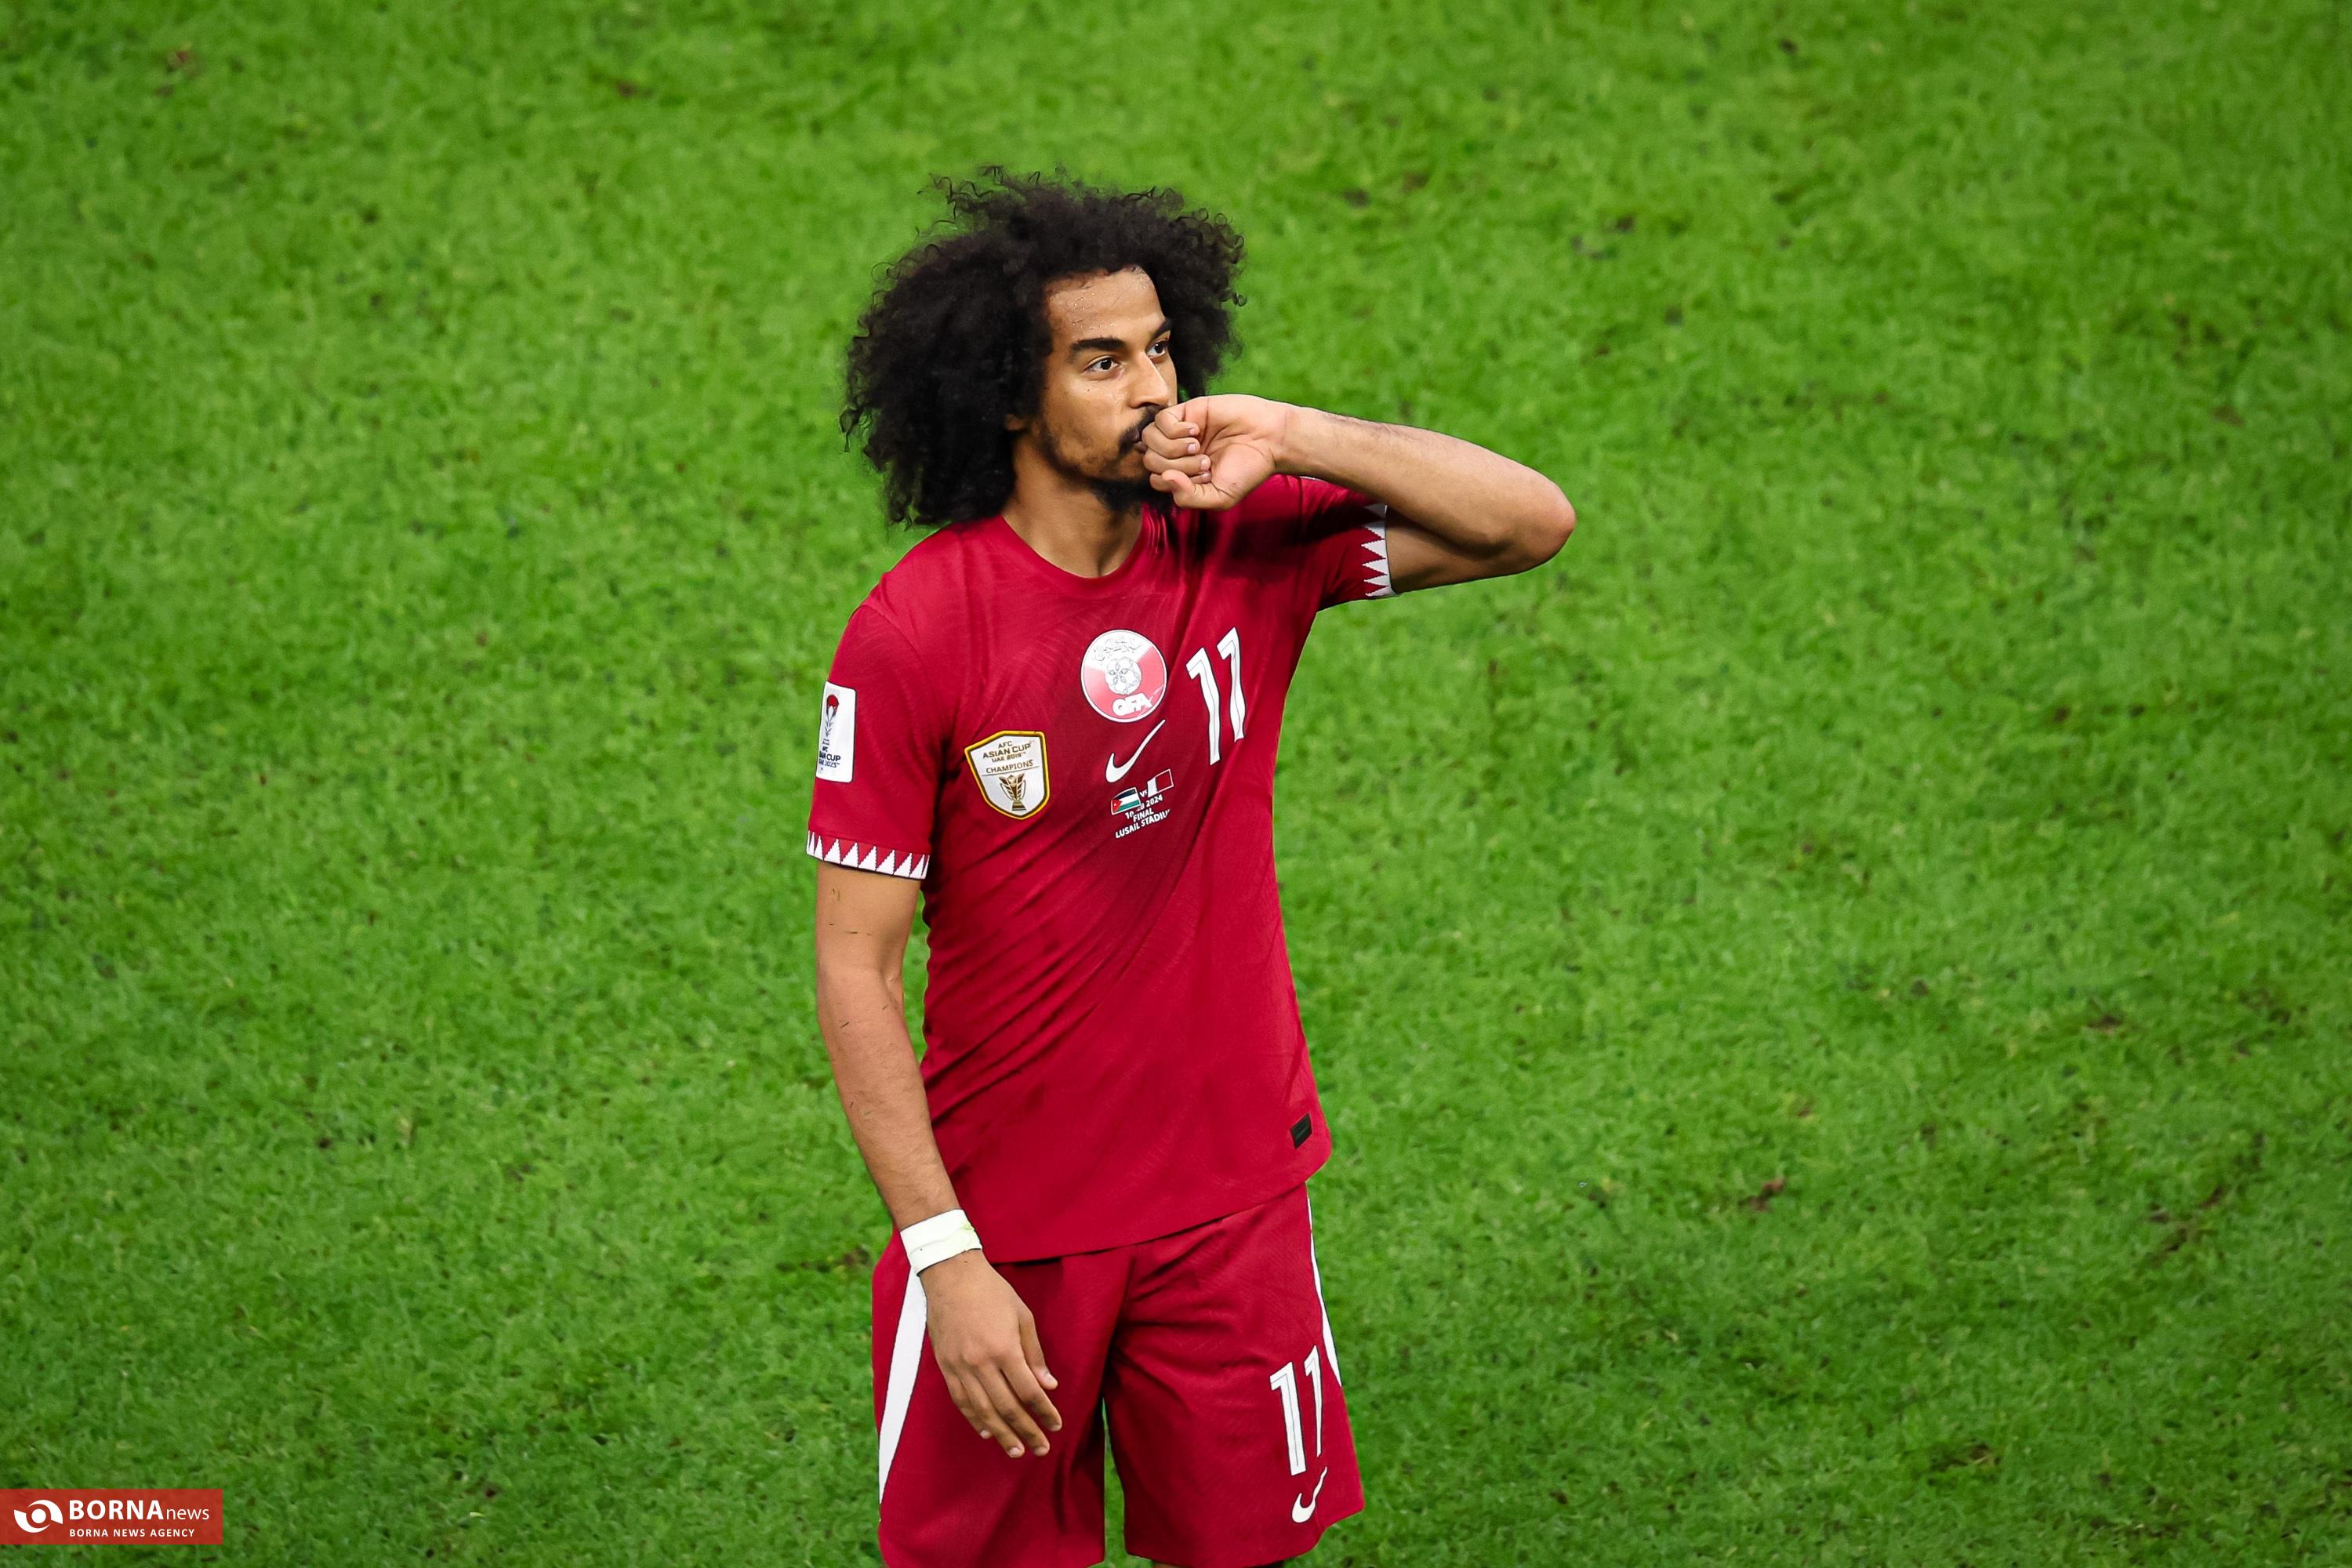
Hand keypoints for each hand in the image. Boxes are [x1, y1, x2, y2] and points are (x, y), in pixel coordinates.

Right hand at [918, 1251, 1062, 1458]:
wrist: (951, 1276)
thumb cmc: (992, 1292)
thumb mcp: (1023, 1316)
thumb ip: (1035, 1354)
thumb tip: (1048, 1385)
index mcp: (1004, 1348)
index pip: (1028, 1391)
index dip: (1043, 1411)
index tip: (1056, 1425)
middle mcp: (980, 1362)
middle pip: (1007, 1407)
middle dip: (1026, 1431)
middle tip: (1041, 1449)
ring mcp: (960, 1366)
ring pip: (982, 1410)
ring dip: (1002, 1434)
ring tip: (1016, 1451)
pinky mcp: (945, 1366)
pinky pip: (961, 1400)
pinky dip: (974, 1419)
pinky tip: (987, 1432)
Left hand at [1142, 395, 1295, 510]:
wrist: (1269, 439)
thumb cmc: (1248, 469)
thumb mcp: (1220, 497)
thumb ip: (1189, 498)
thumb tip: (1165, 478)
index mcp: (1183, 474)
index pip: (1157, 480)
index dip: (1176, 482)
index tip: (1205, 478)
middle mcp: (1177, 453)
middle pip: (1150, 461)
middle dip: (1177, 465)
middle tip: (1205, 462)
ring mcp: (1179, 431)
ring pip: (1149, 440)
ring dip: (1173, 447)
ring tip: (1198, 446)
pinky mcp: (1185, 411)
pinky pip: (1160, 420)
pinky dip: (1175, 429)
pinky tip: (1196, 430)